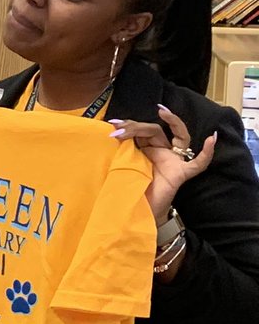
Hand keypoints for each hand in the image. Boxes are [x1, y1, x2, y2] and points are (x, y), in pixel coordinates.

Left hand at [108, 105, 216, 220]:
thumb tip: (112, 132)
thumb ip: (122, 149)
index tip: (113, 125)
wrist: (138, 210)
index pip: (143, 130)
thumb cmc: (131, 187)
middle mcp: (162, 152)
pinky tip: (211, 139)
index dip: (129, 125)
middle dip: (137, 127)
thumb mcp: (123, 163)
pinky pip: (198, 164)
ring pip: (181, 137)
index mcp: (148, 149)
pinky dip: (207, 152)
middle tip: (117, 130)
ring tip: (162, 113)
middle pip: (156, 130)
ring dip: (173, 123)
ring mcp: (174, 162)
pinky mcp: (181, 174)